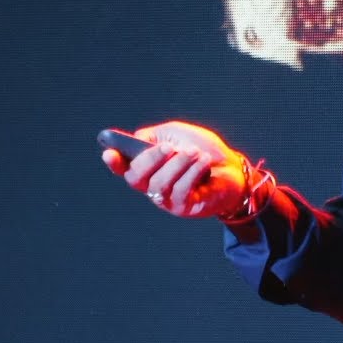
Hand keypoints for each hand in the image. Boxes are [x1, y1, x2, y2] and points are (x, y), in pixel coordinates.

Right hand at [101, 120, 247, 217]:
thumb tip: (137, 140)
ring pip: (159, 185)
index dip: (114, 163)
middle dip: (151, 159)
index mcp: (148, 168)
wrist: (233, 168)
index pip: (124, 169)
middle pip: (136, 178)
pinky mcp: (185, 208)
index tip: (109, 153)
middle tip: (168, 147)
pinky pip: (181, 191)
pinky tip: (203, 163)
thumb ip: (155, 135)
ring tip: (194, 152)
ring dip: (177, 164)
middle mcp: (153, 187)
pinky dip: (192, 172)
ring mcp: (168, 200)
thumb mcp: (177, 133)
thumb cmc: (203, 149)